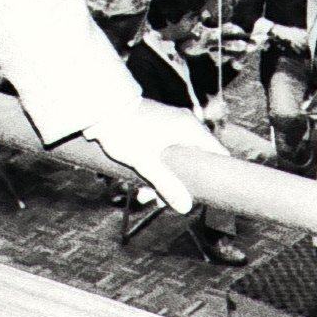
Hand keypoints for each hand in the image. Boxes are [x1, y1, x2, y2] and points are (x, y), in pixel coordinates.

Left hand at [77, 99, 213, 210]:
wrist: (99, 109)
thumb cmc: (125, 132)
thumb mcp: (146, 162)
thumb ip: (167, 185)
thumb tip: (186, 208)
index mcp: (189, 128)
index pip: (217, 152)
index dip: (215, 174)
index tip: (207, 193)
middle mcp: (184, 123)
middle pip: (193, 160)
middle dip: (179, 184)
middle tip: (161, 202)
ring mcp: (170, 124)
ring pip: (176, 159)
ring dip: (163, 179)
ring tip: (143, 196)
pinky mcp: (157, 127)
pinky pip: (165, 151)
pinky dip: (157, 167)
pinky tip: (140, 184)